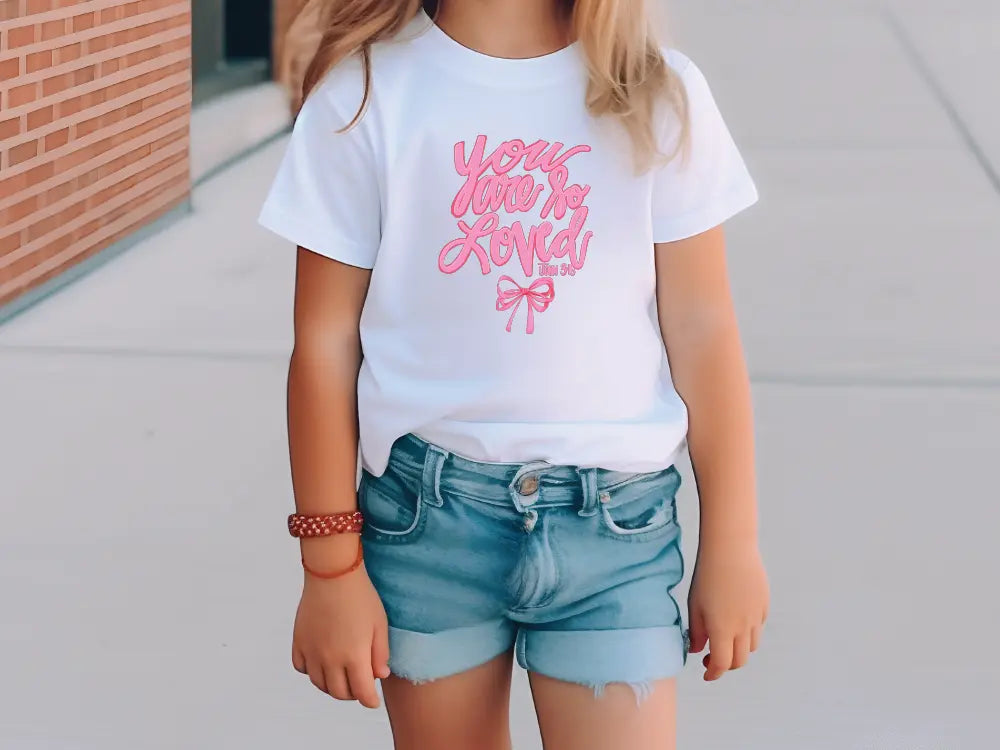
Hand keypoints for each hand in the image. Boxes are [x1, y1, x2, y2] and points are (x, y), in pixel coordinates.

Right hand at [292, 543, 389, 707]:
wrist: (332, 573)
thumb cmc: (361, 596)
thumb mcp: (380, 624)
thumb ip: (380, 653)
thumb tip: (379, 675)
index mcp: (354, 656)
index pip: (361, 692)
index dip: (369, 700)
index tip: (372, 701)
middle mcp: (330, 659)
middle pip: (339, 692)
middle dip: (352, 694)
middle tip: (359, 686)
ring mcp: (312, 651)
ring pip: (319, 684)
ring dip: (332, 686)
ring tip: (342, 677)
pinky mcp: (299, 641)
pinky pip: (301, 668)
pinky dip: (311, 671)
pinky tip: (321, 663)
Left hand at [687, 542, 768, 680]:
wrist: (730, 549)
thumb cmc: (707, 575)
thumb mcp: (694, 605)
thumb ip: (696, 632)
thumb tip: (697, 650)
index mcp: (723, 630)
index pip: (721, 664)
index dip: (713, 673)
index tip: (706, 673)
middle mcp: (743, 627)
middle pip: (739, 660)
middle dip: (726, 665)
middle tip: (711, 658)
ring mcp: (756, 617)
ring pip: (752, 646)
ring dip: (739, 650)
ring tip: (724, 639)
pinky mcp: (764, 605)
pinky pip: (758, 627)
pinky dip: (748, 632)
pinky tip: (736, 620)